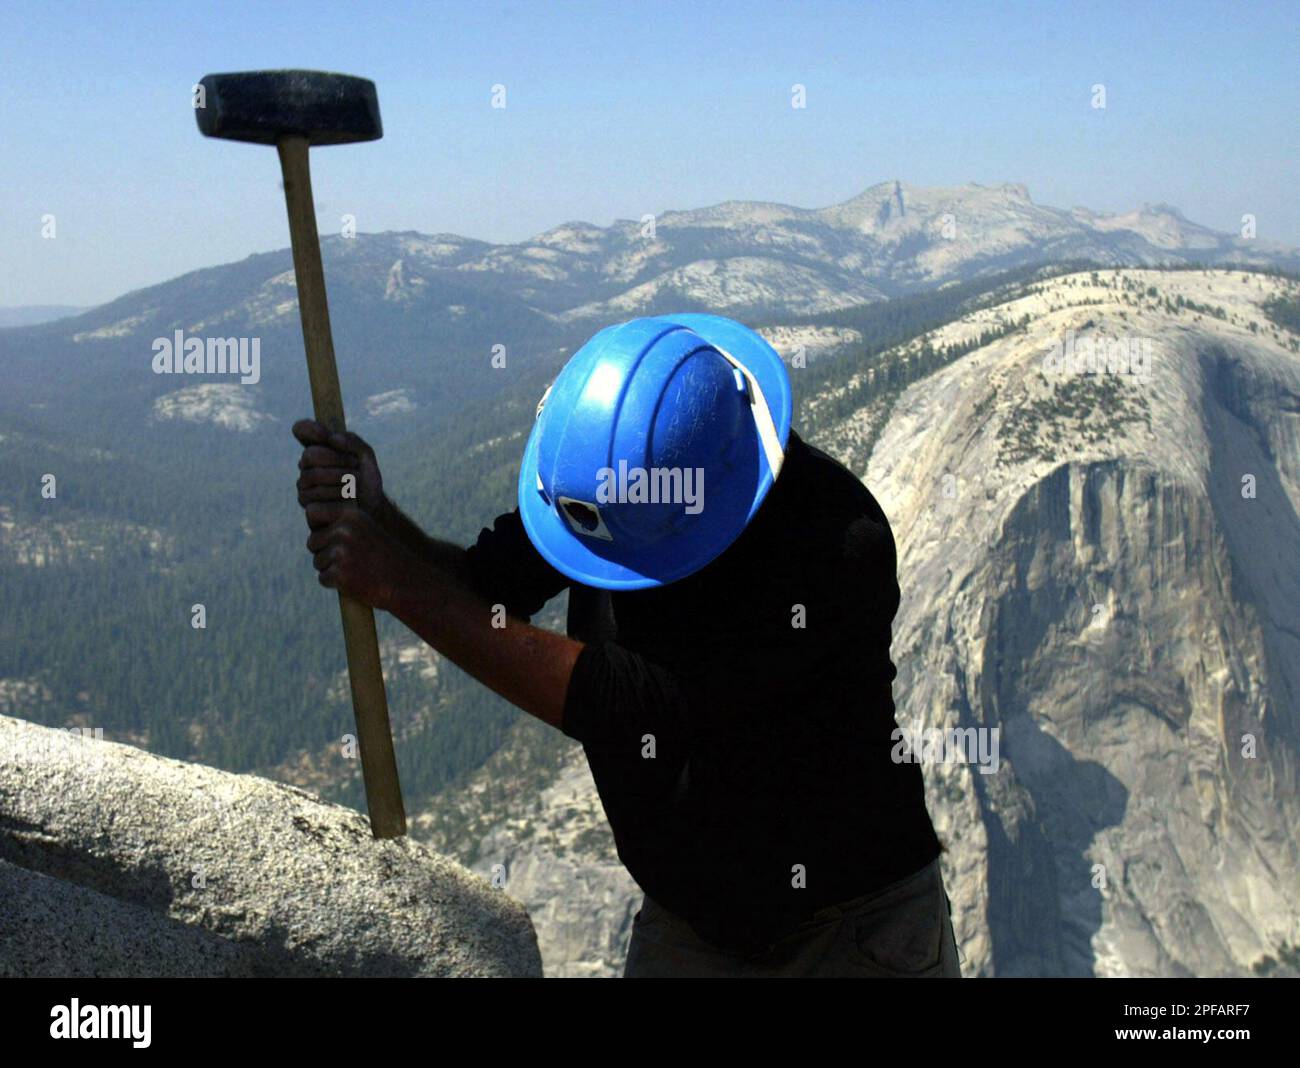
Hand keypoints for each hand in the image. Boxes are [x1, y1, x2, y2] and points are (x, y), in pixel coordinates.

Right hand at [293, 419, 386, 516]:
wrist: (371, 506)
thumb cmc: (366, 478)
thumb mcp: (365, 456)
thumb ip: (352, 442)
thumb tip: (333, 438)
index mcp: (318, 446)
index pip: (302, 429)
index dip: (310, 429)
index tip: (326, 435)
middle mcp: (307, 463)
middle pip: (310, 454)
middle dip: (337, 459)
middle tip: (355, 464)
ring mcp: (303, 481)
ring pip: (314, 475)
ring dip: (342, 477)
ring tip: (356, 482)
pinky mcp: (305, 501)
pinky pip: (317, 493)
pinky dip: (339, 493)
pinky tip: (348, 495)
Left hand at [304, 502, 424, 612]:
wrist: (406, 582)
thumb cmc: (385, 556)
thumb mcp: (366, 528)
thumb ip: (342, 523)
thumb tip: (310, 517)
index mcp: (351, 514)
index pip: (312, 511)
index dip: (318, 525)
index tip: (331, 536)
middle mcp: (344, 530)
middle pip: (313, 541)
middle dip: (325, 552)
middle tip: (349, 560)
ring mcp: (341, 553)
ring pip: (318, 561)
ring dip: (331, 569)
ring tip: (355, 569)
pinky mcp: (339, 575)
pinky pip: (323, 578)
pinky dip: (335, 583)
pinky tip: (355, 581)